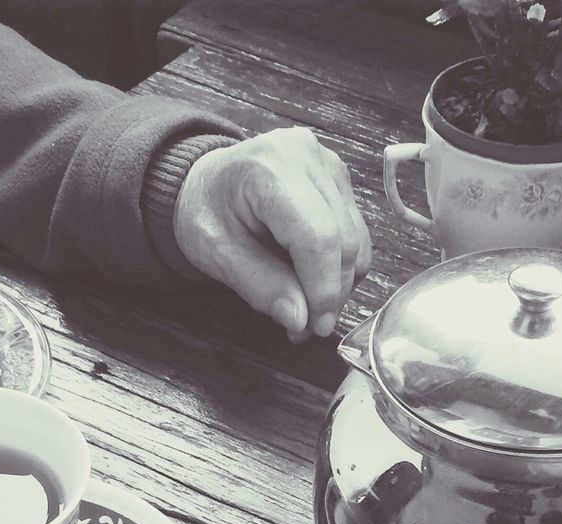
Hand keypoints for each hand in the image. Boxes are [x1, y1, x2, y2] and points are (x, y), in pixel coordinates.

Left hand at [173, 127, 371, 341]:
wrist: (205, 182)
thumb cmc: (205, 212)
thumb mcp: (217, 254)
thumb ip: (260, 286)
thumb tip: (301, 319)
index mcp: (270, 168)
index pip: (318, 237)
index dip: (324, 289)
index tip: (316, 326)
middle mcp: (307, 157)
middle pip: (343, 240)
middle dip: (331, 294)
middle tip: (305, 327)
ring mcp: (327, 164)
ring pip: (356, 240)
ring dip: (339, 284)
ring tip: (307, 307)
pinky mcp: (338, 178)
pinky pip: (355, 233)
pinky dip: (341, 267)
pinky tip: (314, 281)